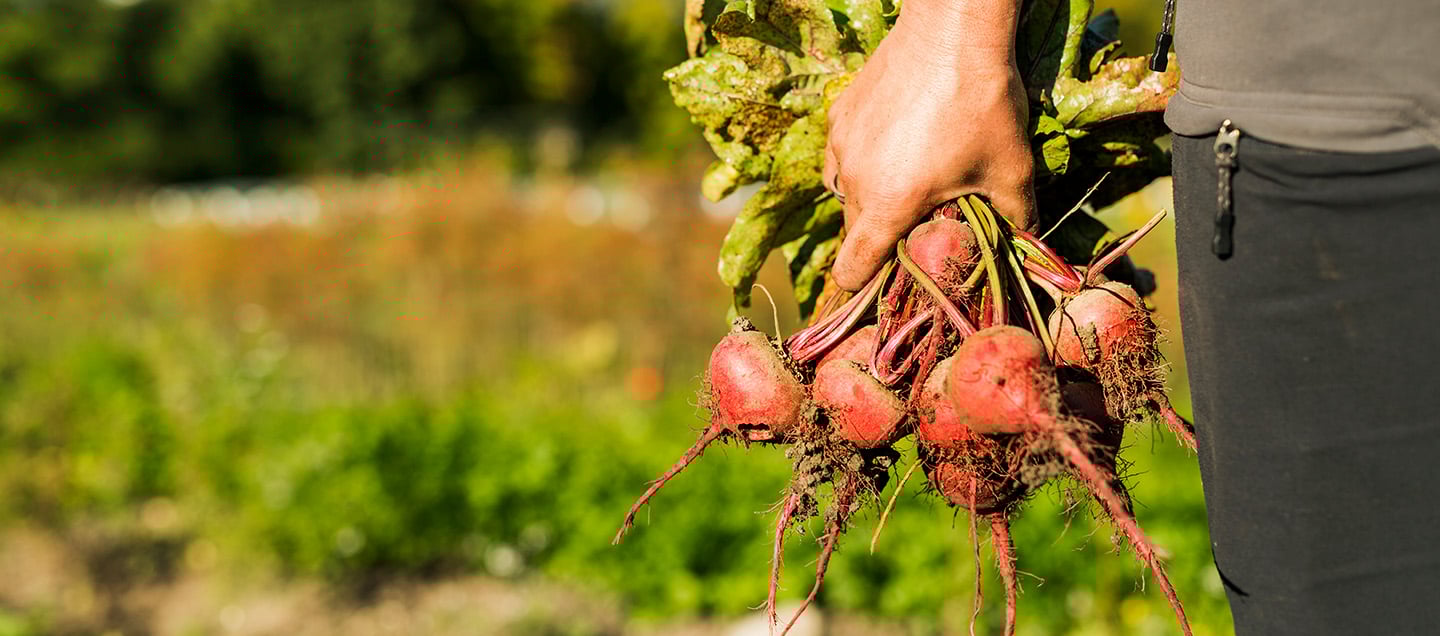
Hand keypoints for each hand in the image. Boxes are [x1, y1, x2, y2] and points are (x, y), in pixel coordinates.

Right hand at [824, 0, 1034, 290]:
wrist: (953, 30)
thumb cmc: (984, 104)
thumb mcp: (1012, 170)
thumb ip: (1017, 220)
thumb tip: (1028, 252)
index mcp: (889, 204)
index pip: (851, 271)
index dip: (866, 286)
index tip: (888, 282)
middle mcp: (854, 179)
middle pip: (853, 235)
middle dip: (881, 240)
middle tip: (920, 224)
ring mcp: (841, 145)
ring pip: (844, 194)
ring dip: (870, 201)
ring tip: (910, 181)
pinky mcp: (839, 115)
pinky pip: (842, 156)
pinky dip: (864, 162)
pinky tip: (897, 145)